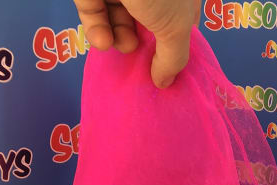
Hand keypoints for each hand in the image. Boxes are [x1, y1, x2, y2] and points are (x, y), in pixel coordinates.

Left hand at [73, 0, 199, 88]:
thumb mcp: (175, 26)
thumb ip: (173, 58)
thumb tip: (165, 82)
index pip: (181, 20)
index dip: (173, 43)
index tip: (164, 67)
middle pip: (147, 20)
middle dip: (141, 43)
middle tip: (138, 59)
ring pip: (118, 16)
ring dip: (117, 37)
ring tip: (117, 46)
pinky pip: (95, 8)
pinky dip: (97, 27)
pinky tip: (101, 41)